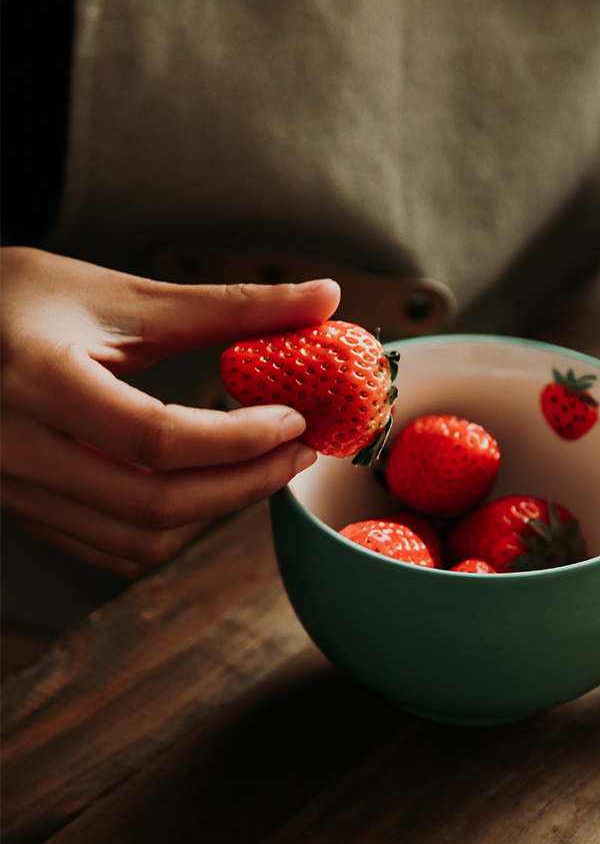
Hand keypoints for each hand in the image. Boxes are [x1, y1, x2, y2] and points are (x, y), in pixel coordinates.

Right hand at [1, 247, 340, 576]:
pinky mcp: (23, 510)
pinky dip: (171, 529)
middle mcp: (12, 447)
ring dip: (214, 511)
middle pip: (154, 503)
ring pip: (137, 539)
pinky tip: (205, 488)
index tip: (295, 420)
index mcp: (35, 378)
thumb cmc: (19, 298)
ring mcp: (13, 489)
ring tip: (259, 467)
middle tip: (296, 451)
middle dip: (244, 483)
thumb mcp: (118, 294)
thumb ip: (225, 305)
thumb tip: (324, 297)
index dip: (240, 439)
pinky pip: (110, 548)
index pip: (156, 438)